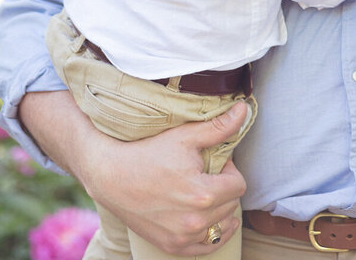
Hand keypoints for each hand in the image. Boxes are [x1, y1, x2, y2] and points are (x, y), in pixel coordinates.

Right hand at [78, 103, 248, 255]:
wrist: (111, 176)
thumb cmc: (148, 152)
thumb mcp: (185, 136)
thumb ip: (219, 127)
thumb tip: (244, 110)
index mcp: (202, 195)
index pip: (239, 185)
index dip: (229, 170)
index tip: (213, 162)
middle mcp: (195, 221)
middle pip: (231, 205)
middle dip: (223, 187)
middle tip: (204, 174)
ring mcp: (183, 237)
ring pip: (222, 225)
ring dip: (219, 209)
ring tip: (202, 192)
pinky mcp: (172, 246)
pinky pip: (207, 247)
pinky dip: (212, 233)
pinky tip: (209, 218)